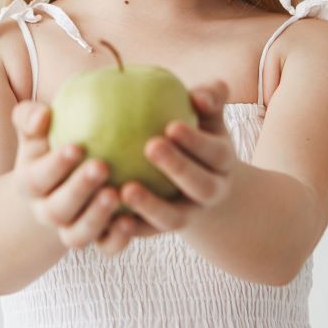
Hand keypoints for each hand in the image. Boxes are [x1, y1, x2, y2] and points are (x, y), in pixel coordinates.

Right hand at [10, 100, 136, 255]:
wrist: (66, 180)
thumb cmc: (53, 142)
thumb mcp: (37, 128)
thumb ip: (32, 118)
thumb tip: (43, 114)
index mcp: (30, 184)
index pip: (37, 178)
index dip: (54, 166)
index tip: (77, 147)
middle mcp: (47, 212)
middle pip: (57, 209)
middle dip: (78, 189)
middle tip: (101, 167)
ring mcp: (71, 230)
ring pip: (78, 235)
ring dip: (96, 217)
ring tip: (116, 194)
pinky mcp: (97, 241)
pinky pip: (106, 247)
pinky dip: (117, 239)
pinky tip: (133, 220)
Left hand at [117, 82, 238, 237]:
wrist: (195, 184)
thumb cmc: (195, 135)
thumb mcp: (207, 116)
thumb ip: (208, 99)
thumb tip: (201, 94)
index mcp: (222, 163)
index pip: (215, 153)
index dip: (196, 142)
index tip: (171, 125)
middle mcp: (211, 193)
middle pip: (201, 186)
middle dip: (178, 167)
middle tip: (150, 146)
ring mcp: (188, 216)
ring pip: (174, 218)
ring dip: (151, 206)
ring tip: (125, 190)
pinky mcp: (161, 231)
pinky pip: (146, 233)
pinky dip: (128, 228)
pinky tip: (106, 213)